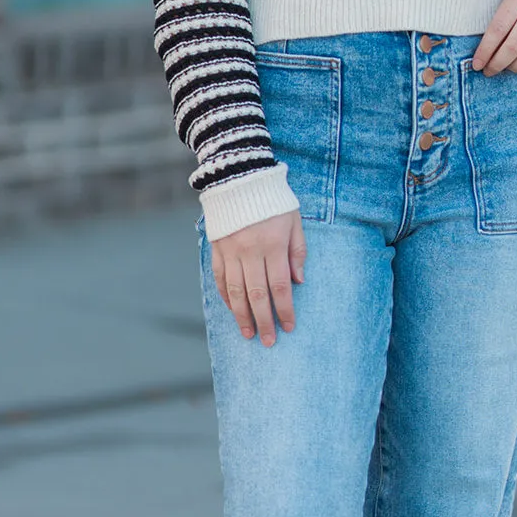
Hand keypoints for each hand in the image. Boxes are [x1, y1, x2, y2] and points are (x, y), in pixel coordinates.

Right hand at [209, 209, 306, 346]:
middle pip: (257, 294)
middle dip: (264, 320)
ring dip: (242, 316)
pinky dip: (226, 296)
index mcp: (273, 244)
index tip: (289, 327)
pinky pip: (220, 278)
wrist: (241, 176)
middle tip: (268, 341)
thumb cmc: (273, 199)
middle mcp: (250, 251)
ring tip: (248, 333)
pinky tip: (233, 309)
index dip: (284, 309)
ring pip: (236, 291)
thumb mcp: (294, 219)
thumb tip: (298, 281)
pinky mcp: (217, 247)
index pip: (279, 286)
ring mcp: (231, 250)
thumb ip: (297, 251)